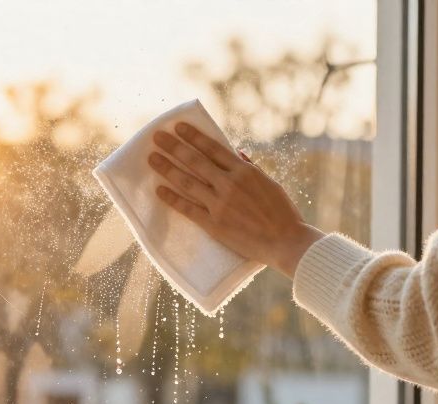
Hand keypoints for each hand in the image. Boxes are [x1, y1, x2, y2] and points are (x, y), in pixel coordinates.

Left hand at [148, 123, 323, 277]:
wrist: (286, 242)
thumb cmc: (282, 213)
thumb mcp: (269, 183)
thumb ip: (250, 168)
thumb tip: (236, 152)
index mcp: (244, 171)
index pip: (212, 148)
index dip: (193, 136)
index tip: (178, 127)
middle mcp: (229, 184)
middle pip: (195, 161)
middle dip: (174, 147)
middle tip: (156, 137)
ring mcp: (219, 204)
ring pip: (187, 181)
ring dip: (167, 168)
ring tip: (151, 159)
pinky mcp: (214, 224)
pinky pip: (188, 208)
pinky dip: (172, 198)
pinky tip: (158, 190)